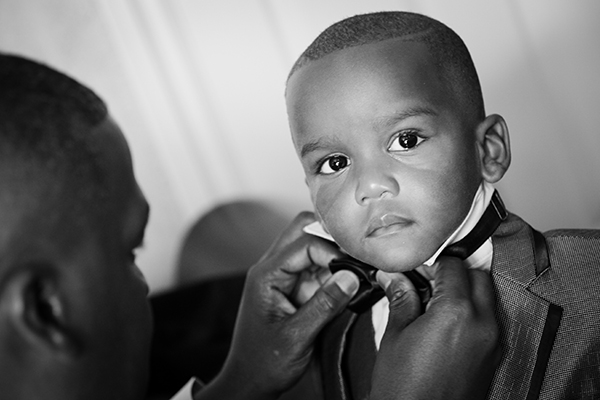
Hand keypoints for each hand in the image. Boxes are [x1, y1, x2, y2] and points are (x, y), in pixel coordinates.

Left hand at [198, 212, 358, 399]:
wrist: (250, 381)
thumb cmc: (264, 362)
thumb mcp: (297, 336)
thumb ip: (324, 305)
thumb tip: (352, 277)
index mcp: (266, 274)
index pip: (304, 242)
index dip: (332, 250)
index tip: (355, 267)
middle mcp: (273, 269)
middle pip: (303, 231)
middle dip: (332, 240)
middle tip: (357, 257)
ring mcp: (284, 277)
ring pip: (312, 246)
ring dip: (335, 256)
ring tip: (358, 271)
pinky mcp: (295, 288)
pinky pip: (317, 268)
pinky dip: (334, 272)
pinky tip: (349, 284)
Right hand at [370, 257, 500, 399]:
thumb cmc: (405, 389)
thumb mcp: (396, 336)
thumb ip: (401, 299)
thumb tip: (395, 278)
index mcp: (457, 313)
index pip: (453, 266)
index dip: (432, 262)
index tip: (417, 267)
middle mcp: (482, 324)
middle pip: (478, 277)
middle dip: (454, 272)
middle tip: (426, 280)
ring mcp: (492, 342)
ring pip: (487, 298)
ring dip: (465, 291)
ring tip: (433, 301)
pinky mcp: (492, 357)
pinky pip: (489, 321)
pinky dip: (472, 312)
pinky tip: (446, 321)